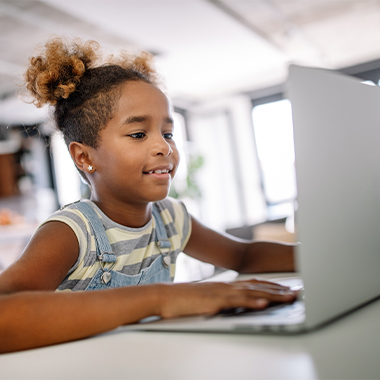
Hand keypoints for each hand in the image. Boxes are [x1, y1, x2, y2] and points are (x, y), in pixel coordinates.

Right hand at [156, 279, 295, 318]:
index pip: (254, 284)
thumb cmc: (185, 300)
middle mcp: (227, 286)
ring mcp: (222, 292)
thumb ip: (222, 301)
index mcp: (226, 286)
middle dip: (279, 290)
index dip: (272, 286)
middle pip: (258, 287)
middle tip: (297, 292)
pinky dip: (252, 302)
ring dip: (273, 295)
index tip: (287, 289)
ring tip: (290, 297)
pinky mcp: (215, 301)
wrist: (166, 297)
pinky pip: (236, 302)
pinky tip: (264, 304)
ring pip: (252, 292)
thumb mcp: (208, 300)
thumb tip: (234, 306)